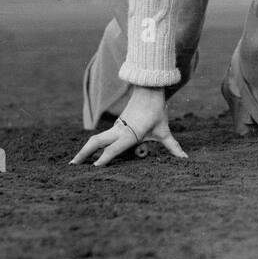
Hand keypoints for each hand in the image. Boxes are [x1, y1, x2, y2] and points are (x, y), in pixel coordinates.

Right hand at [70, 86, 188, 166]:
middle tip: (72, 166)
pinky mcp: (116, 126)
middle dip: (83, 154)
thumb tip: (185, 158)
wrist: (149, 90)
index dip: (105, 158)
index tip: (95, 168)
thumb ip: (173, 146)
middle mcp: (119, 131)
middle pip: (96, 142)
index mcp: (130, 133)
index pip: (114, 148)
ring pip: (96, 139)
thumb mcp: (165, 131)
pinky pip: (102, 137)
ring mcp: (116, 128)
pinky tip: (88, 154)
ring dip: (85, 149)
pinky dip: (93, 145)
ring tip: (74, 162)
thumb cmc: (156, 111)